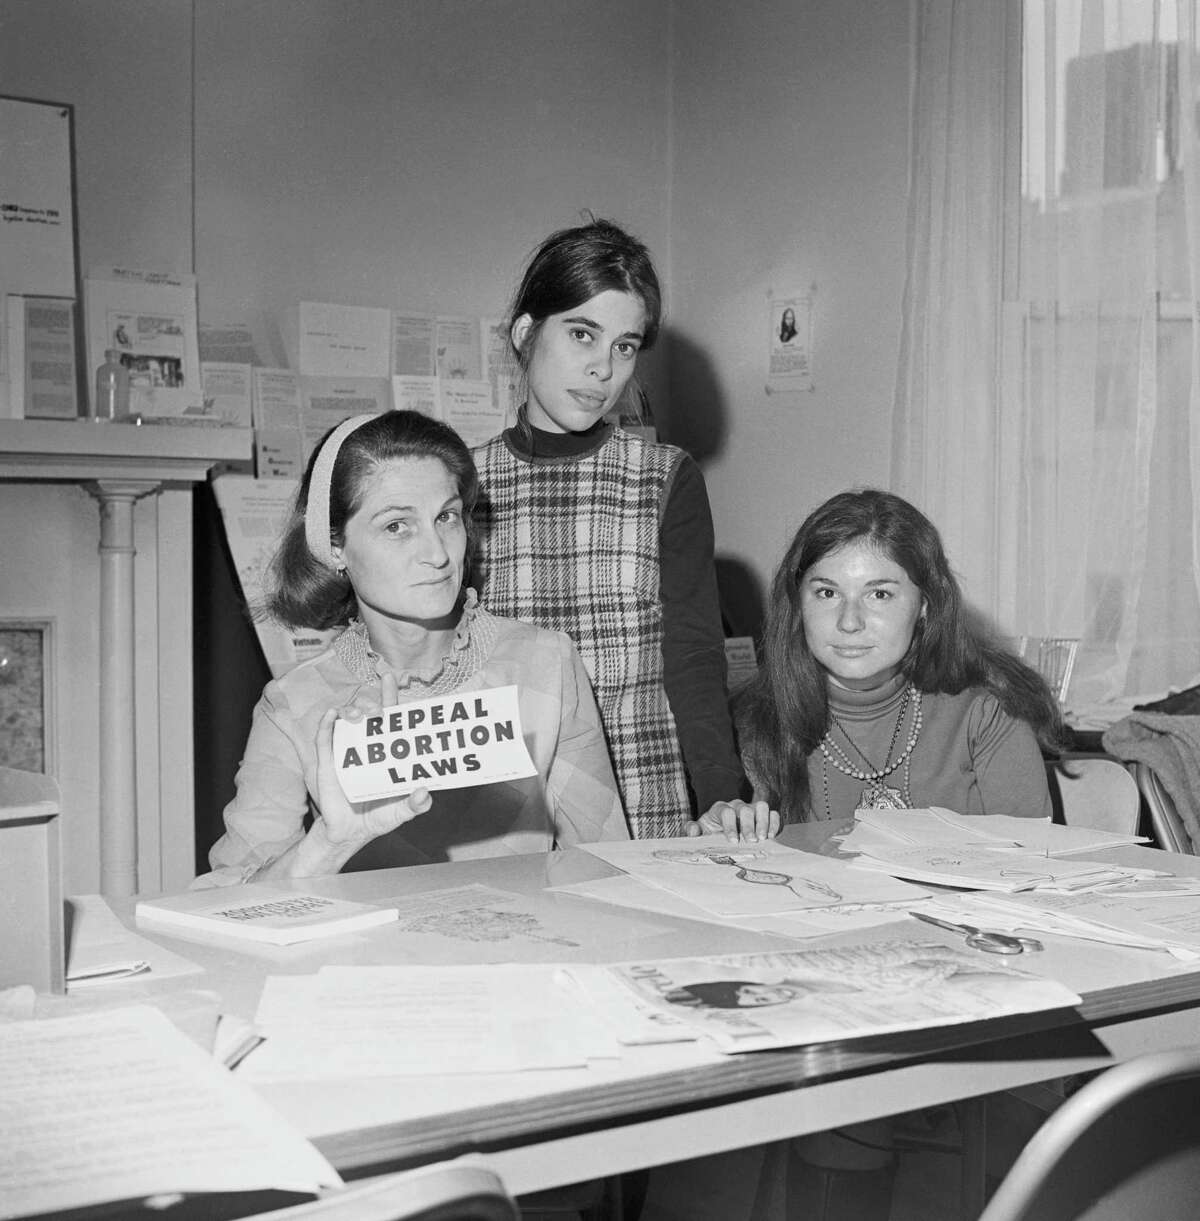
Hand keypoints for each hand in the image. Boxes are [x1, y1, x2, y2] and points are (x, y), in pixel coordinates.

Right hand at [314, 674, 432, 846]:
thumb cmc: (379, 818)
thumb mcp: (401, 812)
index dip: (389, 696)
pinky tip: (332, 715)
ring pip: (346, 721)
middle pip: (367, 714)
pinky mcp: (327, 764)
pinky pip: (323, 740)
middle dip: (372, 703)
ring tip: (361, 716)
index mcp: (385, 751)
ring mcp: (345, 753)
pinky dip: (326, 725)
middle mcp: (366, 746)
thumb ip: (416, 805)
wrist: (350, 834)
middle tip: (380, 710)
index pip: (388, 718)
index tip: (390, 677)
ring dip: (352, 711)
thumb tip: (424, 792)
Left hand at [688, 799, 779, 843]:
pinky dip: (775, 823)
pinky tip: (771, 837)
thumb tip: (693, 830)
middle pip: (745, 809)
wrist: (722, 828)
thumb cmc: (711, 832)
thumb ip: (692, 830)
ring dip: (763, 822)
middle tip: (750, 841)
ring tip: (763, 838)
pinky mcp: (764, 816)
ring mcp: (752, 809)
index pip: (726, 811)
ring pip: (762, 806)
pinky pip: (773, 813)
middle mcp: (737, 806)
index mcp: (720, 809)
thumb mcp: (699, 831)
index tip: (733, 841)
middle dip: (748, 825)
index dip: (730, 826)